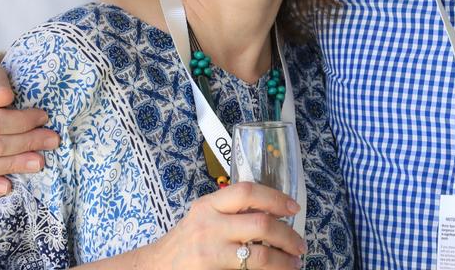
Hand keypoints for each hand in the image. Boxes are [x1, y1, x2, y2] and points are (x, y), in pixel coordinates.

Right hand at [147, 182, 304, 268]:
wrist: (154, 268)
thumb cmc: (185, 242)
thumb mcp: (204, 216)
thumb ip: (231, 211)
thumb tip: (272, 213)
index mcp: (210, 205)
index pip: (248, 191)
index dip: (276, 197)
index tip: (293, 208)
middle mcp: (210, 225)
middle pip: (261, 224)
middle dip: (288, 236)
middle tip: (300, 245)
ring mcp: (210, 252)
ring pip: (259, 255)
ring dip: (283, 261)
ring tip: (293, 264)